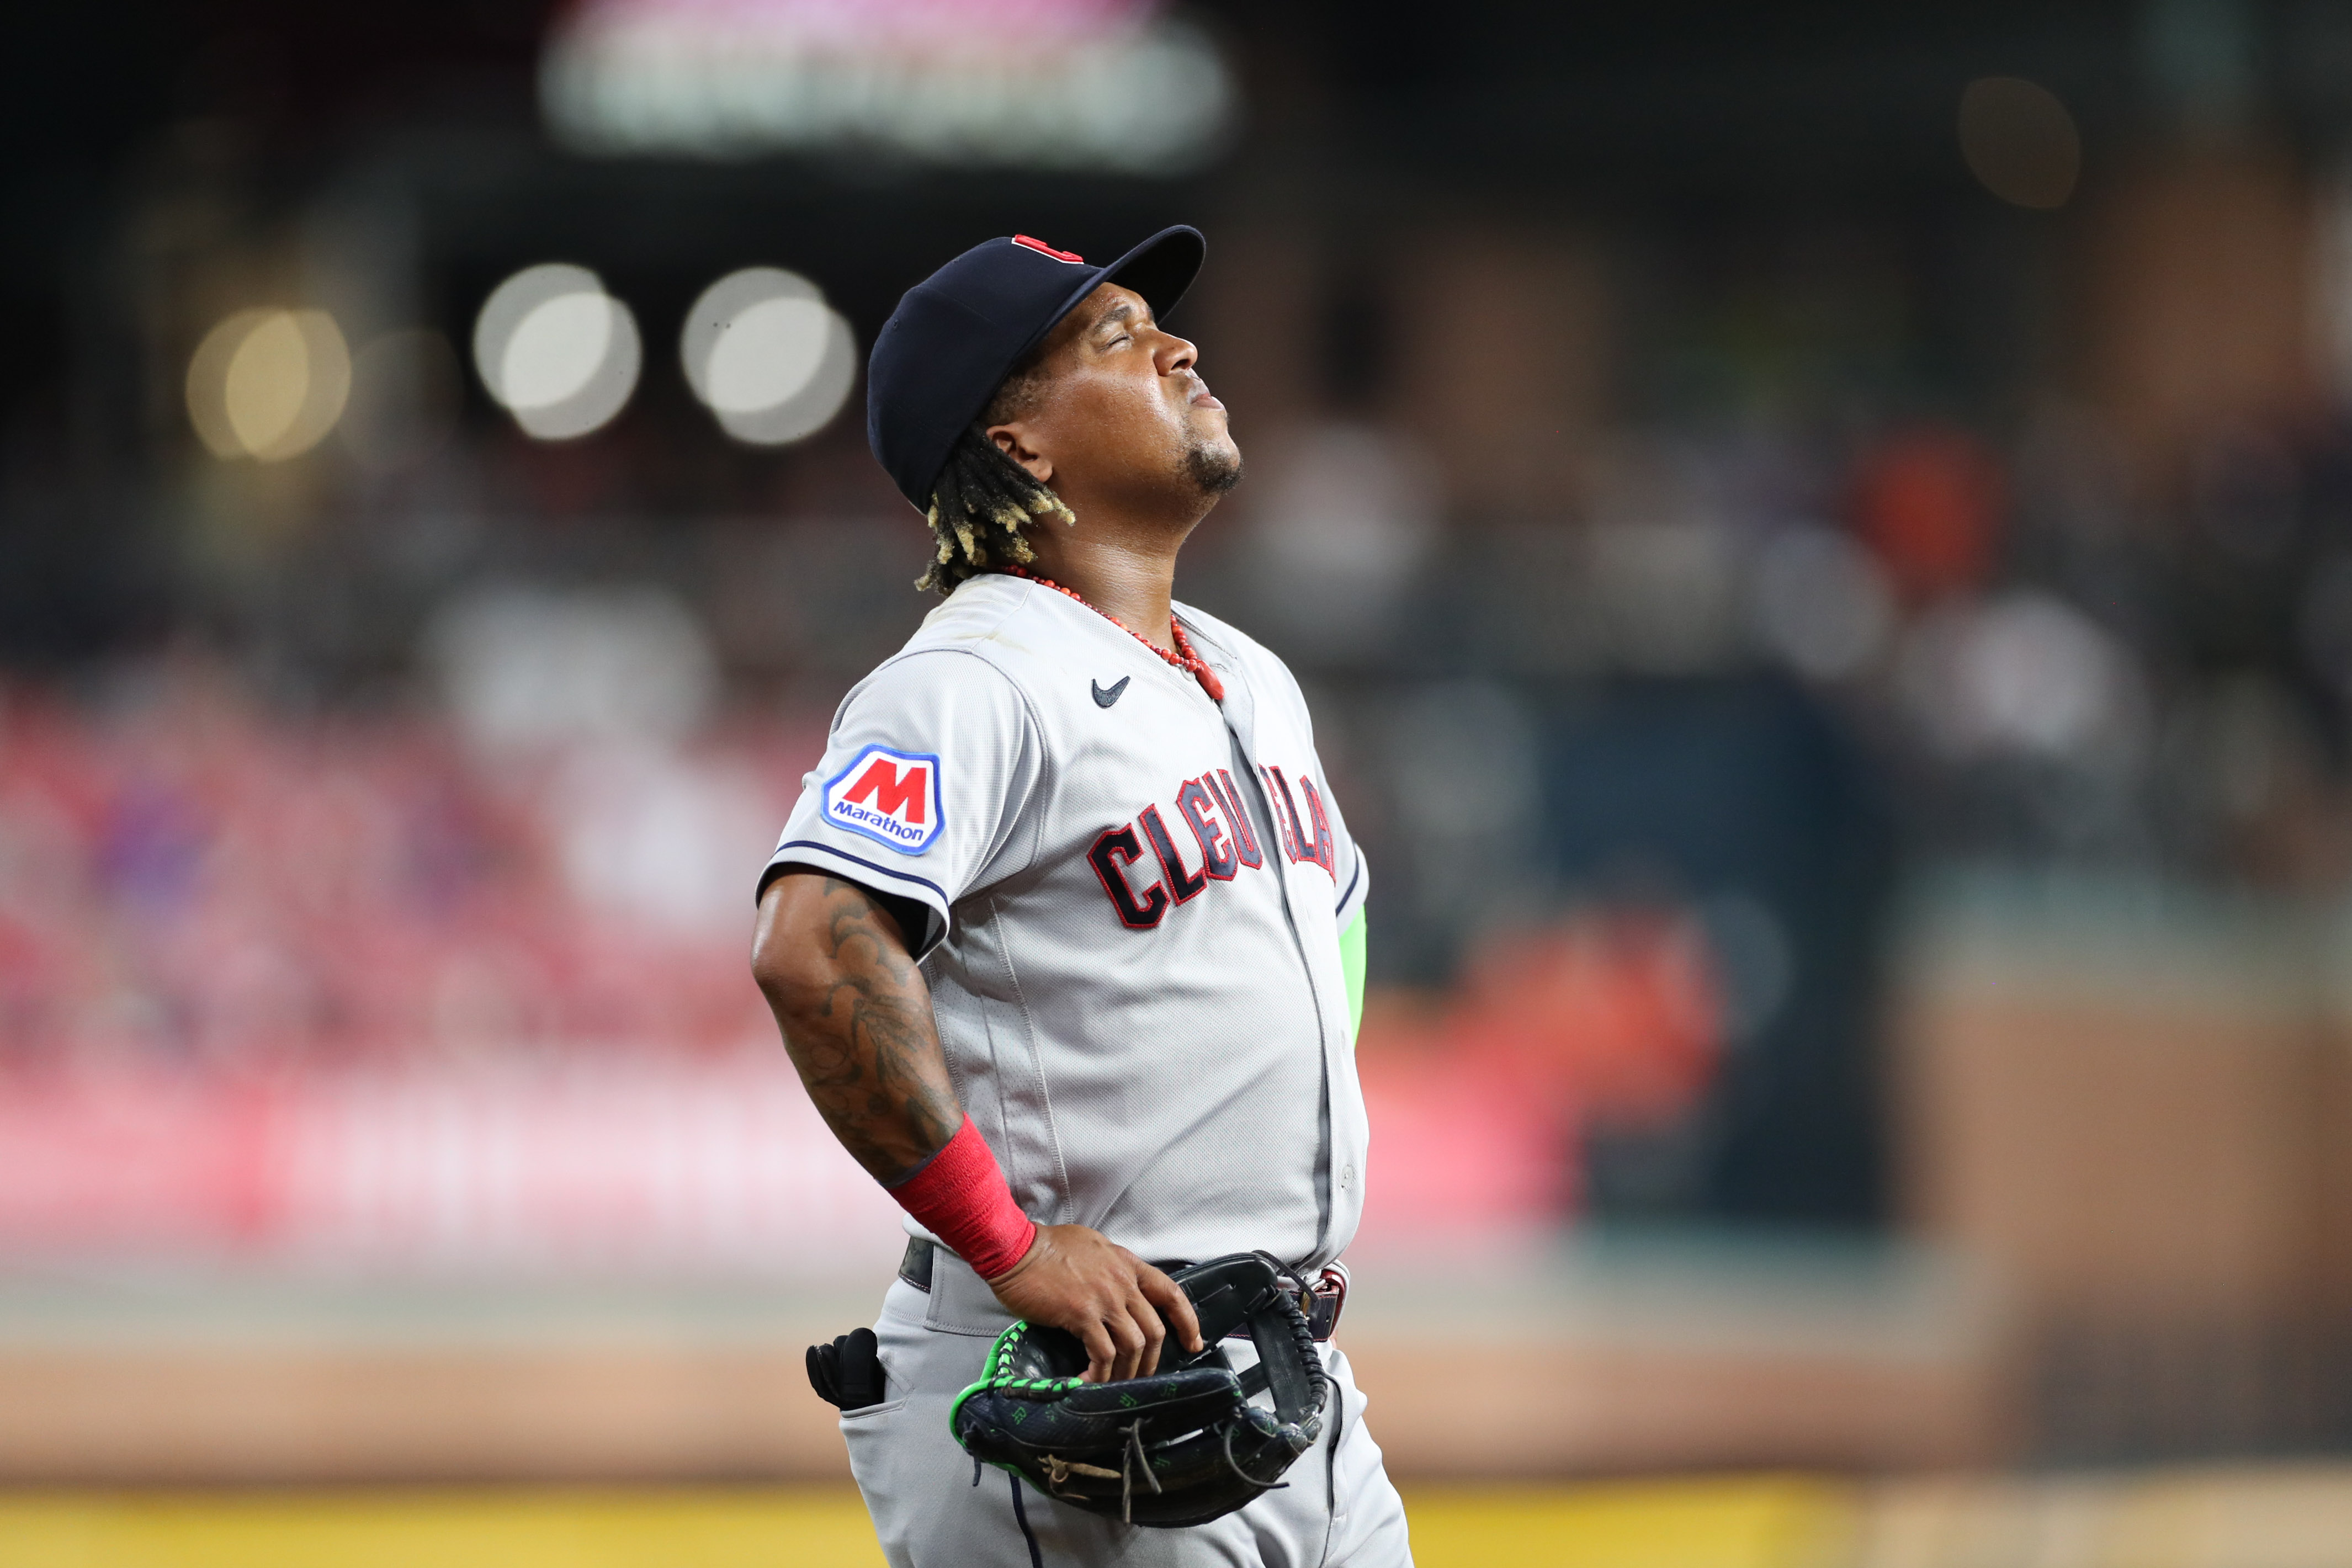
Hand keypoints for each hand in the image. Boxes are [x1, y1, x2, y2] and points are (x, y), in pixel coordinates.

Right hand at [986, 1224, 1205, 1382]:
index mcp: (1127, 1264)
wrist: (1015, 1248)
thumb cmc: (1046, 1247)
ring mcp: (1104, 1299)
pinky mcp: (1082, 1314)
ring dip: (1125, 1371)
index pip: (1170, 1292)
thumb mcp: (1092, 1247)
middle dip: (1151, 1360)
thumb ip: (1110, 1268)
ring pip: (1133, 1345)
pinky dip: (1099, 1373)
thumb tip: (1115, 1290)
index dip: (1187, 1320)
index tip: (1193, 1342)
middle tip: (1139, 1377)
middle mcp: (1122, 1282)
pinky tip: (1088, 1380)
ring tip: (1110, 1384)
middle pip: (1154, 1329)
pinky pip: (1103, 1354)